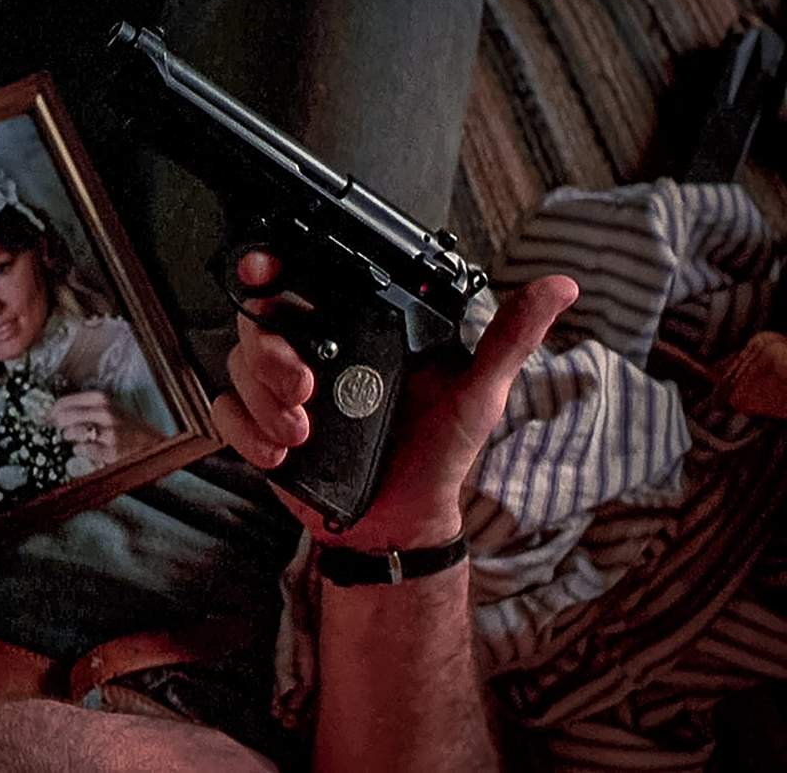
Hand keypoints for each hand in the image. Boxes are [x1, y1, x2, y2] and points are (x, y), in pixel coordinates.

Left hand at [50, 391, 162, 466]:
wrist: (153, 445)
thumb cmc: (128, 428)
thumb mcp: (109, 410)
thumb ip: (86, 409)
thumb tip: (57, 413)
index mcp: (102, 399)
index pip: (65, 402)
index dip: (52, 411)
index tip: (46, 417)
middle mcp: (105, 413)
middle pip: (65, 416)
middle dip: (55, 425)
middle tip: (54, 430)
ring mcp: (108, 432)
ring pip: (74, 432)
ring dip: (68, 437)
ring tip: (71, 439)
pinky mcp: (111, 451)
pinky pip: (84, 450)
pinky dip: (80, 451)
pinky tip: (82, 450)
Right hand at [211, 251, 577, 548]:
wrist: (398, 523)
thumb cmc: (439, 452)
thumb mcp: (478, 392)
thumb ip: (509, 337)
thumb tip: (561, 286)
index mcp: (359, 327)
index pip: (305, 279)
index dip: (275, 265)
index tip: (269, 270)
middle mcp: (314, 348)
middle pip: (260, 318)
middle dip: (270, 349)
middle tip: (304, 384)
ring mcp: (280, 387)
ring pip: (238, 362)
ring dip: (264, 398)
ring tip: (304, 433)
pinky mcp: (259, 426)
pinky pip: (227, 411)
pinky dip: (246, 431)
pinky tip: (281, 455)